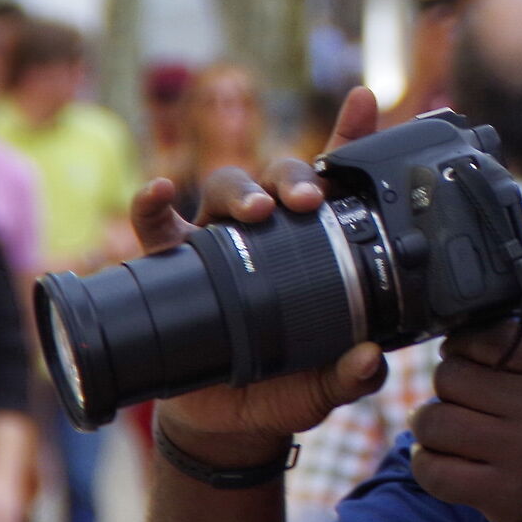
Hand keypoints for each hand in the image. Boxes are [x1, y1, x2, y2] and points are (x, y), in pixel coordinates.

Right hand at [147, 88, 388, 466]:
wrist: (225, 421)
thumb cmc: (282, 388)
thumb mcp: (323, 384)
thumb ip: (350, 375)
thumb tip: (370, 360)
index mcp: (311, 246)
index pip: (333, 184)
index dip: (350, 138)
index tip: (365, 99)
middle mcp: (264, 232)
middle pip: (277, 177)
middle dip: (293, 177)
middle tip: (308, 200)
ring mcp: (214, 240)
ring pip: (224, 185)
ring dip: (241, 189)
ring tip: (256, 210)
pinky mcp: (169, 263)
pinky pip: (155, 224)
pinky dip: (151, 202)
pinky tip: (157, 191)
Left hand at [409, 305, 521, 521]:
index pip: (483, 338)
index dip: (464, 345)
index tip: (466, 356)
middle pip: (450, 378)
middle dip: (449, 384)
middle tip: (460, 394)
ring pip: (435, 422)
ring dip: (432, 423)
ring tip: (446, 425)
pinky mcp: (506, 498)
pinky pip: (435, 471)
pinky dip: (428, 463)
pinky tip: (443, 457)